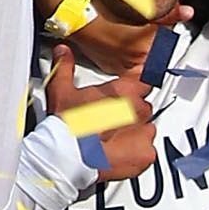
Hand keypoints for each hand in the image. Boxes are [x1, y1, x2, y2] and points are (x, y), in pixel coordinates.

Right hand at [42, 44, 157, 182]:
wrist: (67, 157)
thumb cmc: (66, 126)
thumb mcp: (61, 90)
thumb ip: (64, 66)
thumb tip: (63, 51)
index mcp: (123, 92)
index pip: (142, 82)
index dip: (133, 89)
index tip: (124, 94)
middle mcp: (137, 110)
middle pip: (142, 107)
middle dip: (129, 112)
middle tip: (108, 119)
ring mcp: (144, 133)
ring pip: (146, 128)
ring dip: (134, 132)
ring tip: (111, 138)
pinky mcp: (146, 154)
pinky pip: (147, 150)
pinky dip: (136, 152)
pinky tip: (118, 152)